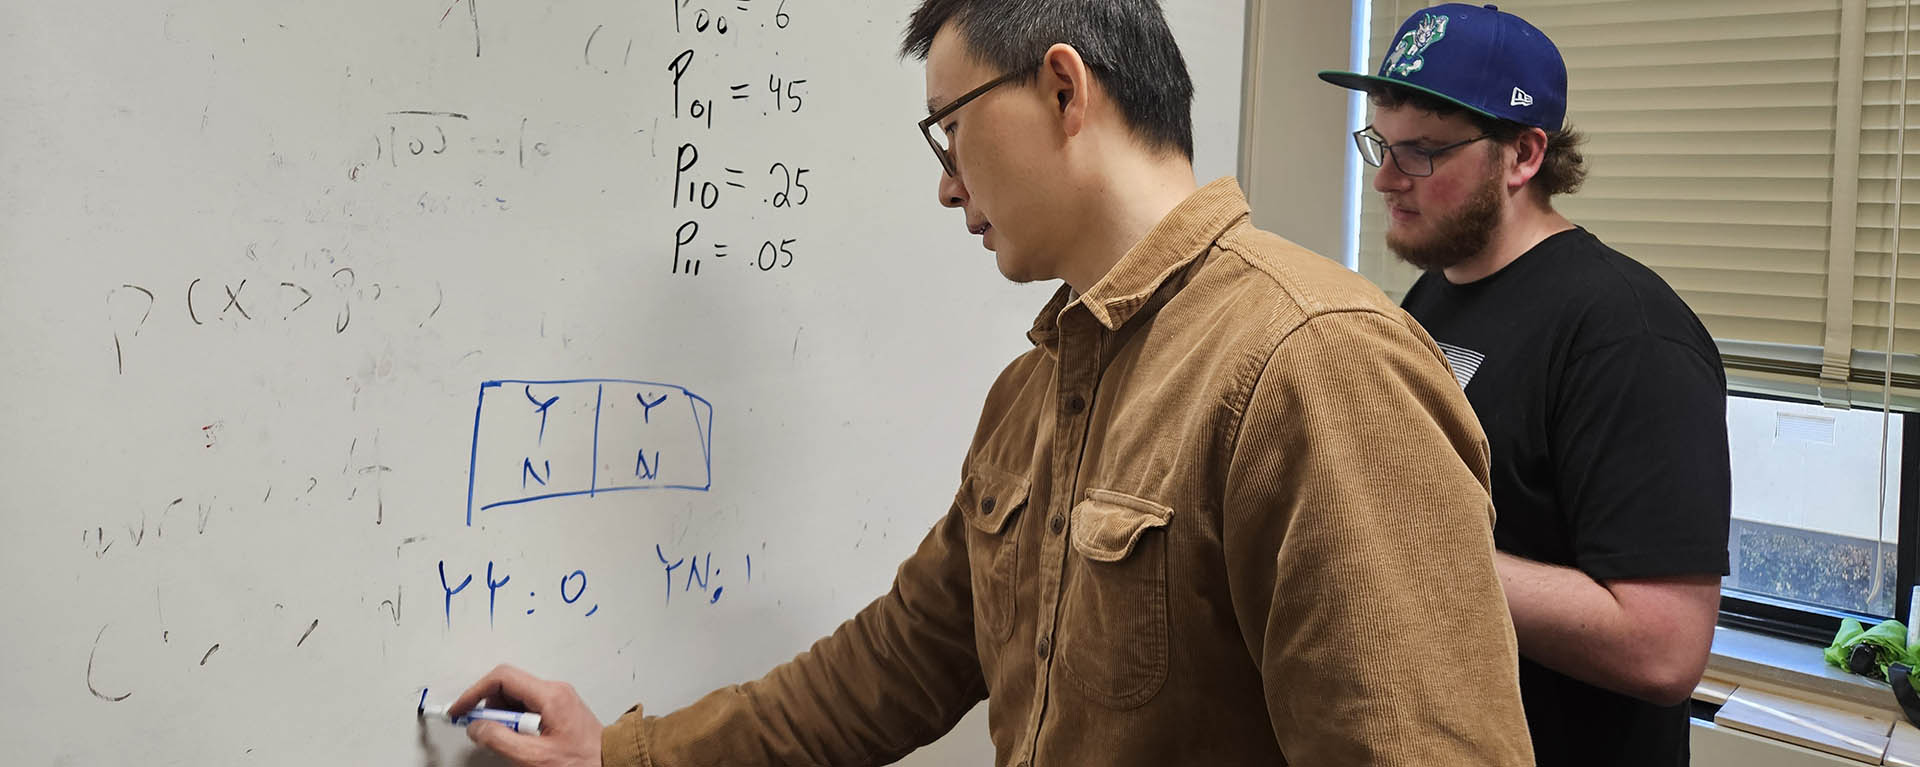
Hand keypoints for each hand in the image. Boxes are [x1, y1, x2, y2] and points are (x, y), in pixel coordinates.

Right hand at [452, 664, 602, 766]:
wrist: (610, 765)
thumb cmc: (582, 762)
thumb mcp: (534, 756)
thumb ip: (500, 740)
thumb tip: (477, 727)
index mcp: (551, 695)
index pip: (502, 678)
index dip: (474, 692)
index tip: (460, 709)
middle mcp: (555, 690)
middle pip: (508, 685)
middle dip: (488, 707)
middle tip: (480, 730)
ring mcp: (558, 698)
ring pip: (516, 697)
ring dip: (502, 716)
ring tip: (507, 741)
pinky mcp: (559, 709)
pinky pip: (528, 707)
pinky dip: (514, 721)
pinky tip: (519, 740)